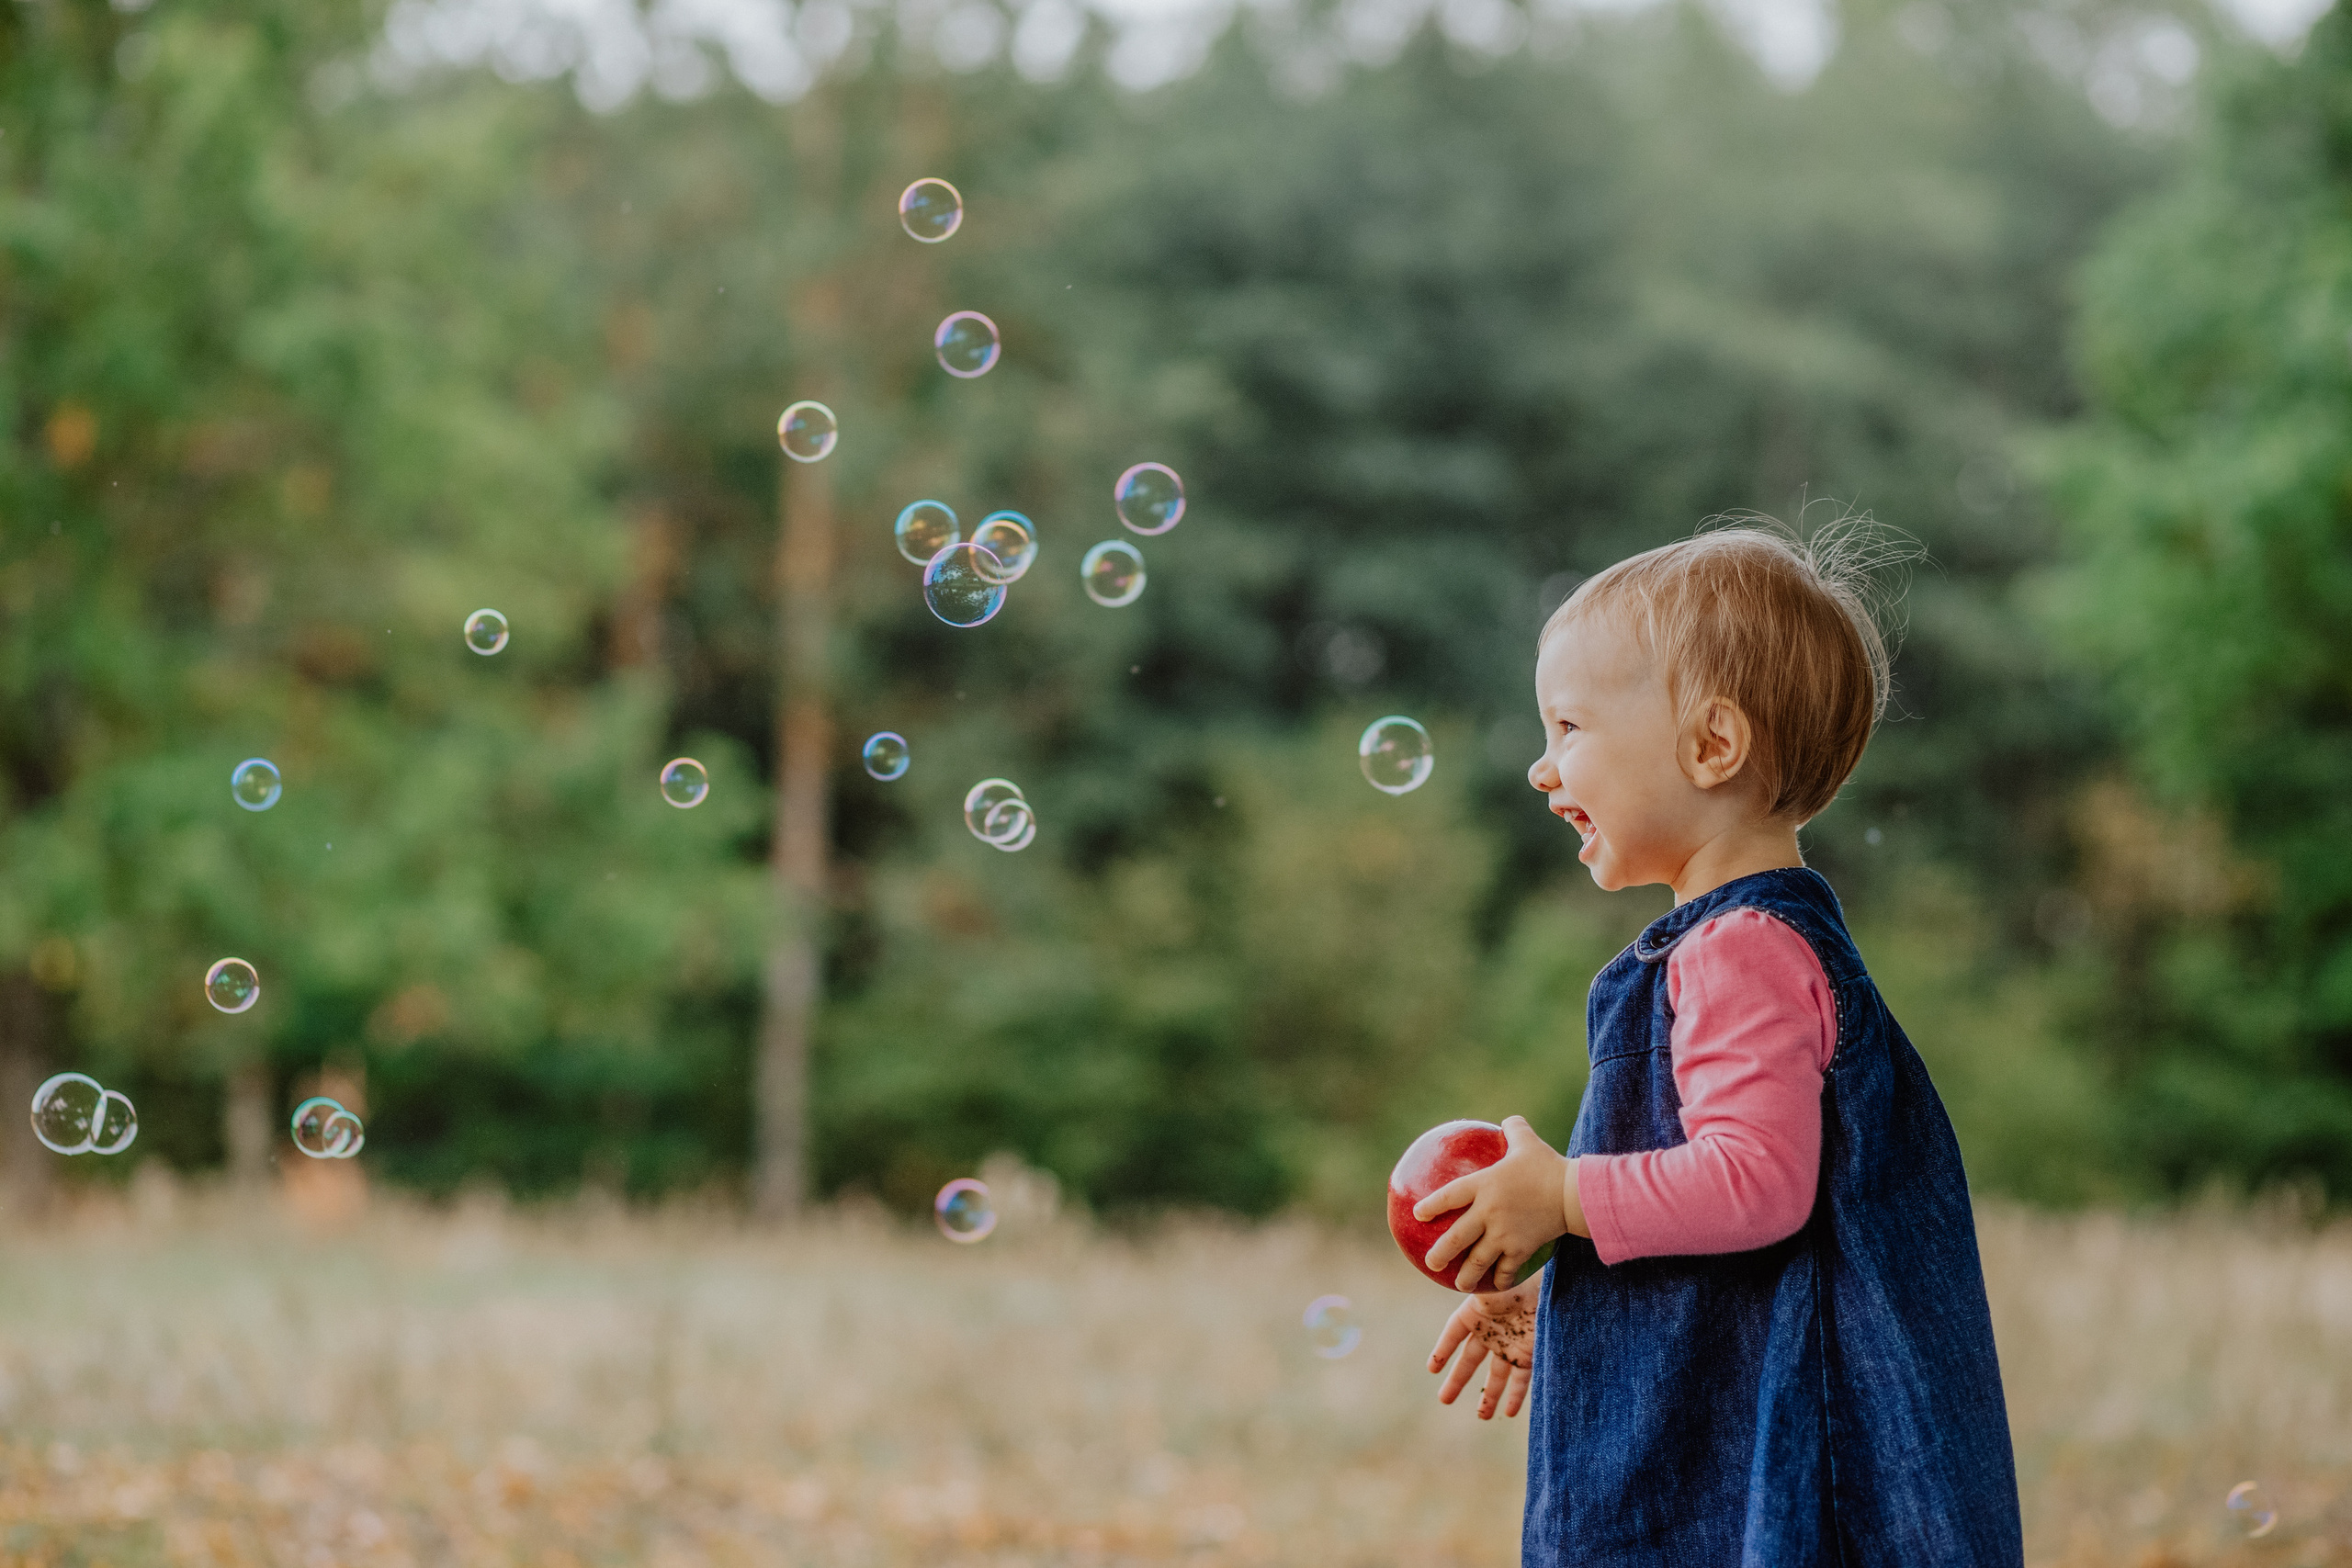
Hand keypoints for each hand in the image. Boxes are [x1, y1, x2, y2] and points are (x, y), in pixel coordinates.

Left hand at [1412, 1115, 1580, 1290]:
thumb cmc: (1549, 1166)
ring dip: (1467, 1275)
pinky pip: (1506, 1269)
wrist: (1574, 1194)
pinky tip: (1496, 1285)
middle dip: (1441, 1253)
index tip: (1418, 1215)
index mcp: (1484, 1185)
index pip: (1449, 1196)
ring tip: (1459, 1284)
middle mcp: (1488, 1212)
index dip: (1431, 1206)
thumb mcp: (1528, 1142)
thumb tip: (1507, 1121)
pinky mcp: (1521, 1249)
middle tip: (1431, 1263)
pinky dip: (1500, 1279)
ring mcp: (1503, 1233)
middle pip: (1457, 1237)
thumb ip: (1514, 1130)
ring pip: (1478, 1260)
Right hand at [1427, 1278, 1538, 1418]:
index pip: (1454, 1333)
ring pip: (1496, 1375)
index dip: (1443, 1349)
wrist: (1547, 1282)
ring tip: (1482, 1416)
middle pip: (1470, 1360)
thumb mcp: (1491, 1285)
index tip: (1432, 1368)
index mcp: (1475, 1311)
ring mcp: (1509, 1344)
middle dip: (1458, 1380)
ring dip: (1490, 1396)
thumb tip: (1463, 1294)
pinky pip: (1520, 1377)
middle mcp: (1490, 1331)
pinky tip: (1509, 1411)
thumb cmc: (1518, 1278)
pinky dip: (1515, 1394)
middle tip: (1444, 1400)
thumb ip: (1478, 1296)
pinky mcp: (1528, 1353)